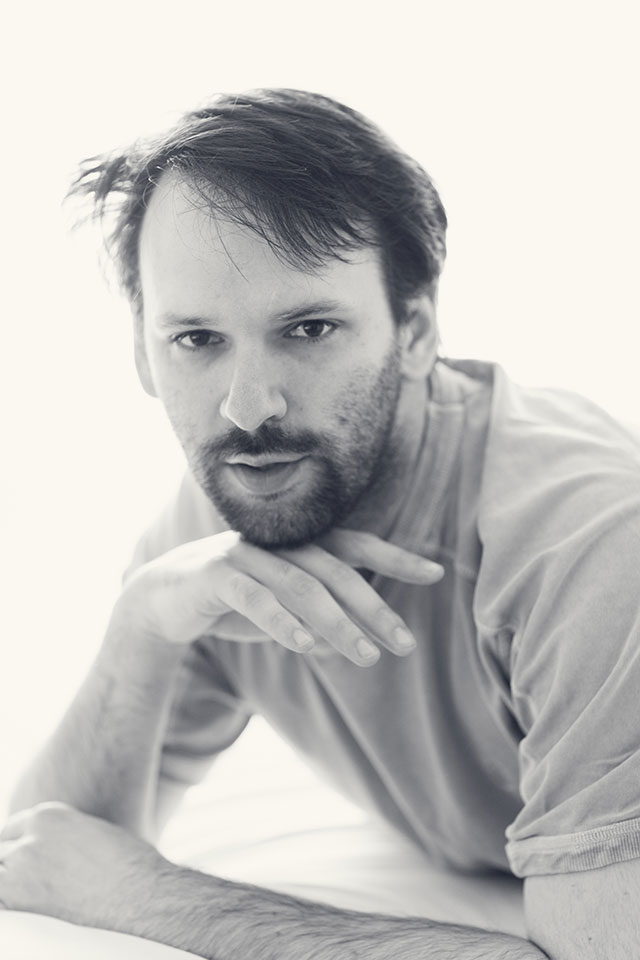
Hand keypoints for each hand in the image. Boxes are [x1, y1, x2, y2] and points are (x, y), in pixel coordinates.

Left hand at [0, 802, 170, 933]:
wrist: (140, 894)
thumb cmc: (126, 867)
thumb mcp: (89, 833)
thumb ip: (58, 838)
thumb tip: (45, 856)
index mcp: (48, 815)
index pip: (10, 830)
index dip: (15, 847)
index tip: (22, 860)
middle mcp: (31, 836)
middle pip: (0, 851)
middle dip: (11, 864)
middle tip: (33, 880)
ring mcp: (22, 866)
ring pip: (0, 874)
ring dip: (11, 885)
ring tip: (36, 895)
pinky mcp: (19, 899)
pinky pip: (2, 903)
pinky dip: (11, 906)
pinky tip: (33, 911)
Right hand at [117, 528, 443, 665]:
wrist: (162, 600)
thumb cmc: (233, 602)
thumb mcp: (283, 612)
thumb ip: (319, 620)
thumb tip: (362, 647)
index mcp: (297, 545)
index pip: (354, 547)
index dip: (394, 557)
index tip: (435, 572)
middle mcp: (277, 542)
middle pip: (336, 571)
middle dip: (373, 608)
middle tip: (404, 644)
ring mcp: (245, 553)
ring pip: (301, 586)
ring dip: (337, 623)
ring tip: (365, 657)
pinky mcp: (215, 573)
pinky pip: (255, 597)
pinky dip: (282, 621)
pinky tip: (307, 646)